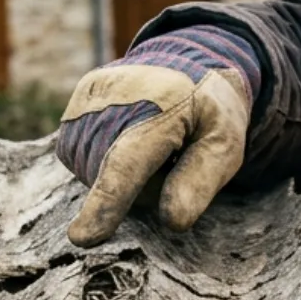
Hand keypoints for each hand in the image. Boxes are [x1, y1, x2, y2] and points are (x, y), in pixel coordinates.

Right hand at [54, 28, 258, 247]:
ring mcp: (89, 96)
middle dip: (138, 187)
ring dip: (117, 175)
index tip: (82, 237)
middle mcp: (115, 95)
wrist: (187, 62)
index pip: (128, 162)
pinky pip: (77, 156)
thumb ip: (201, 181)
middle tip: (169, 158)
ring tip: (149, 145)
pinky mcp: (75, 101)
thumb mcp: (225, 144)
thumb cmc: (209, 112)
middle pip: (109, 177)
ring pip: (90, 172)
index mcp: (164, 106)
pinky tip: (125, 140)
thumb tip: (172, 222)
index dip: (107, 202)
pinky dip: (101, 161)